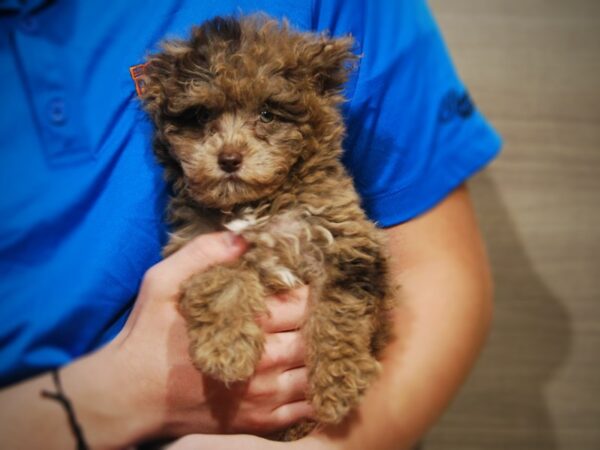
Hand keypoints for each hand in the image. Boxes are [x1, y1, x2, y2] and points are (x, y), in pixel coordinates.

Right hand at [59, 232, 311, 447]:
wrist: (128, 398)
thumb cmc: (146, 338)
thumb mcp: (162, 284)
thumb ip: (202, 255)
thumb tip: (243, 239)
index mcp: (243, 326)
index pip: (299, 304)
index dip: (308, 292)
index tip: (308, 285)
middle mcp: (261, 363)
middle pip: (313, 337)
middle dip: (319, 322)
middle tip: (320, 312)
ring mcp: (262, 397)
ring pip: (315, 372)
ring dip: (321, 355)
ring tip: (318, 340)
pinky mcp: (258, 421)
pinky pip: (305, 408)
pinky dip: (316, 390)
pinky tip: (310, 374)